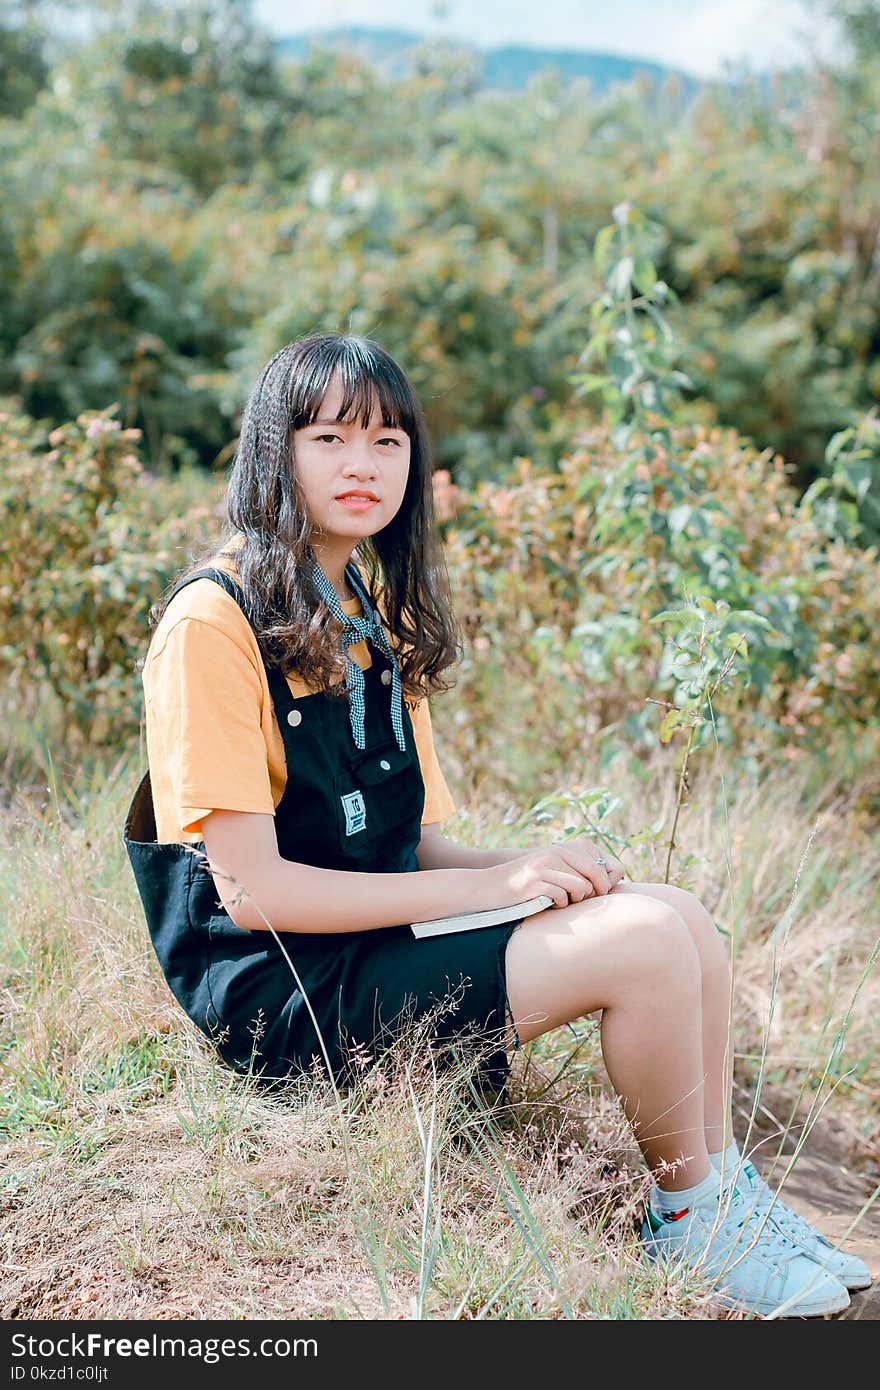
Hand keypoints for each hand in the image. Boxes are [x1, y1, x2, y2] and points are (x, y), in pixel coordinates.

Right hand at [482, 839, 626, 910]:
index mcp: (560, 850)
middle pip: (593, 874)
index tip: (598, 894)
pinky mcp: (535, 883)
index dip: (605, 881)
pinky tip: (548, 905)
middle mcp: (554, 854)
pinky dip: (558, 905)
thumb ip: (572, 871)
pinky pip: (562, 897)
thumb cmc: (523, 884)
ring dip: (575, 900)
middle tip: (581, 902)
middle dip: (594, 892)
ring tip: (562, 902)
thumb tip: (605, 885)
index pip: (598, 863)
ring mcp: (544, 867)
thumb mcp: (548, 869)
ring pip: (581, 887)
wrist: (488, 886)